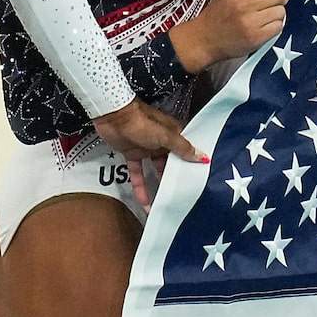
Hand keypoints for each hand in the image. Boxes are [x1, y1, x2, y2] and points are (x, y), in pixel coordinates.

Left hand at [92, 99, 207, 210]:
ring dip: (159, 184)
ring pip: (156, 170)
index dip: (192, 164)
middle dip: (176, 178)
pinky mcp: (132, 154)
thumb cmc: (139, 120)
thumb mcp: (165, 136)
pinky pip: (138, 173)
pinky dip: (140, 186)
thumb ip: (183, 148)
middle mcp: (161, 142)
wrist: (113, 116)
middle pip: (171, 163)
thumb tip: (202, 156)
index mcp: (173, 134)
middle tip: (182, 195)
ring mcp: (147, 148)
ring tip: (164, 201)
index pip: (186, 151)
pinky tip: (143, 200)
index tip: (198, 179)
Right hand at [169, 0, 289, 72]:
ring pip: (281, 11)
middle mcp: (245, 3)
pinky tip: (265, 26)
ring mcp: (251, 21)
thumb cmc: (218, 14)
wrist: (205, 38)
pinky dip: (275, 26)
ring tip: (265, 15)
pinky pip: (278, 27)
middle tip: (274, 1)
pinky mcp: (256, 37)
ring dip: (277, 13)